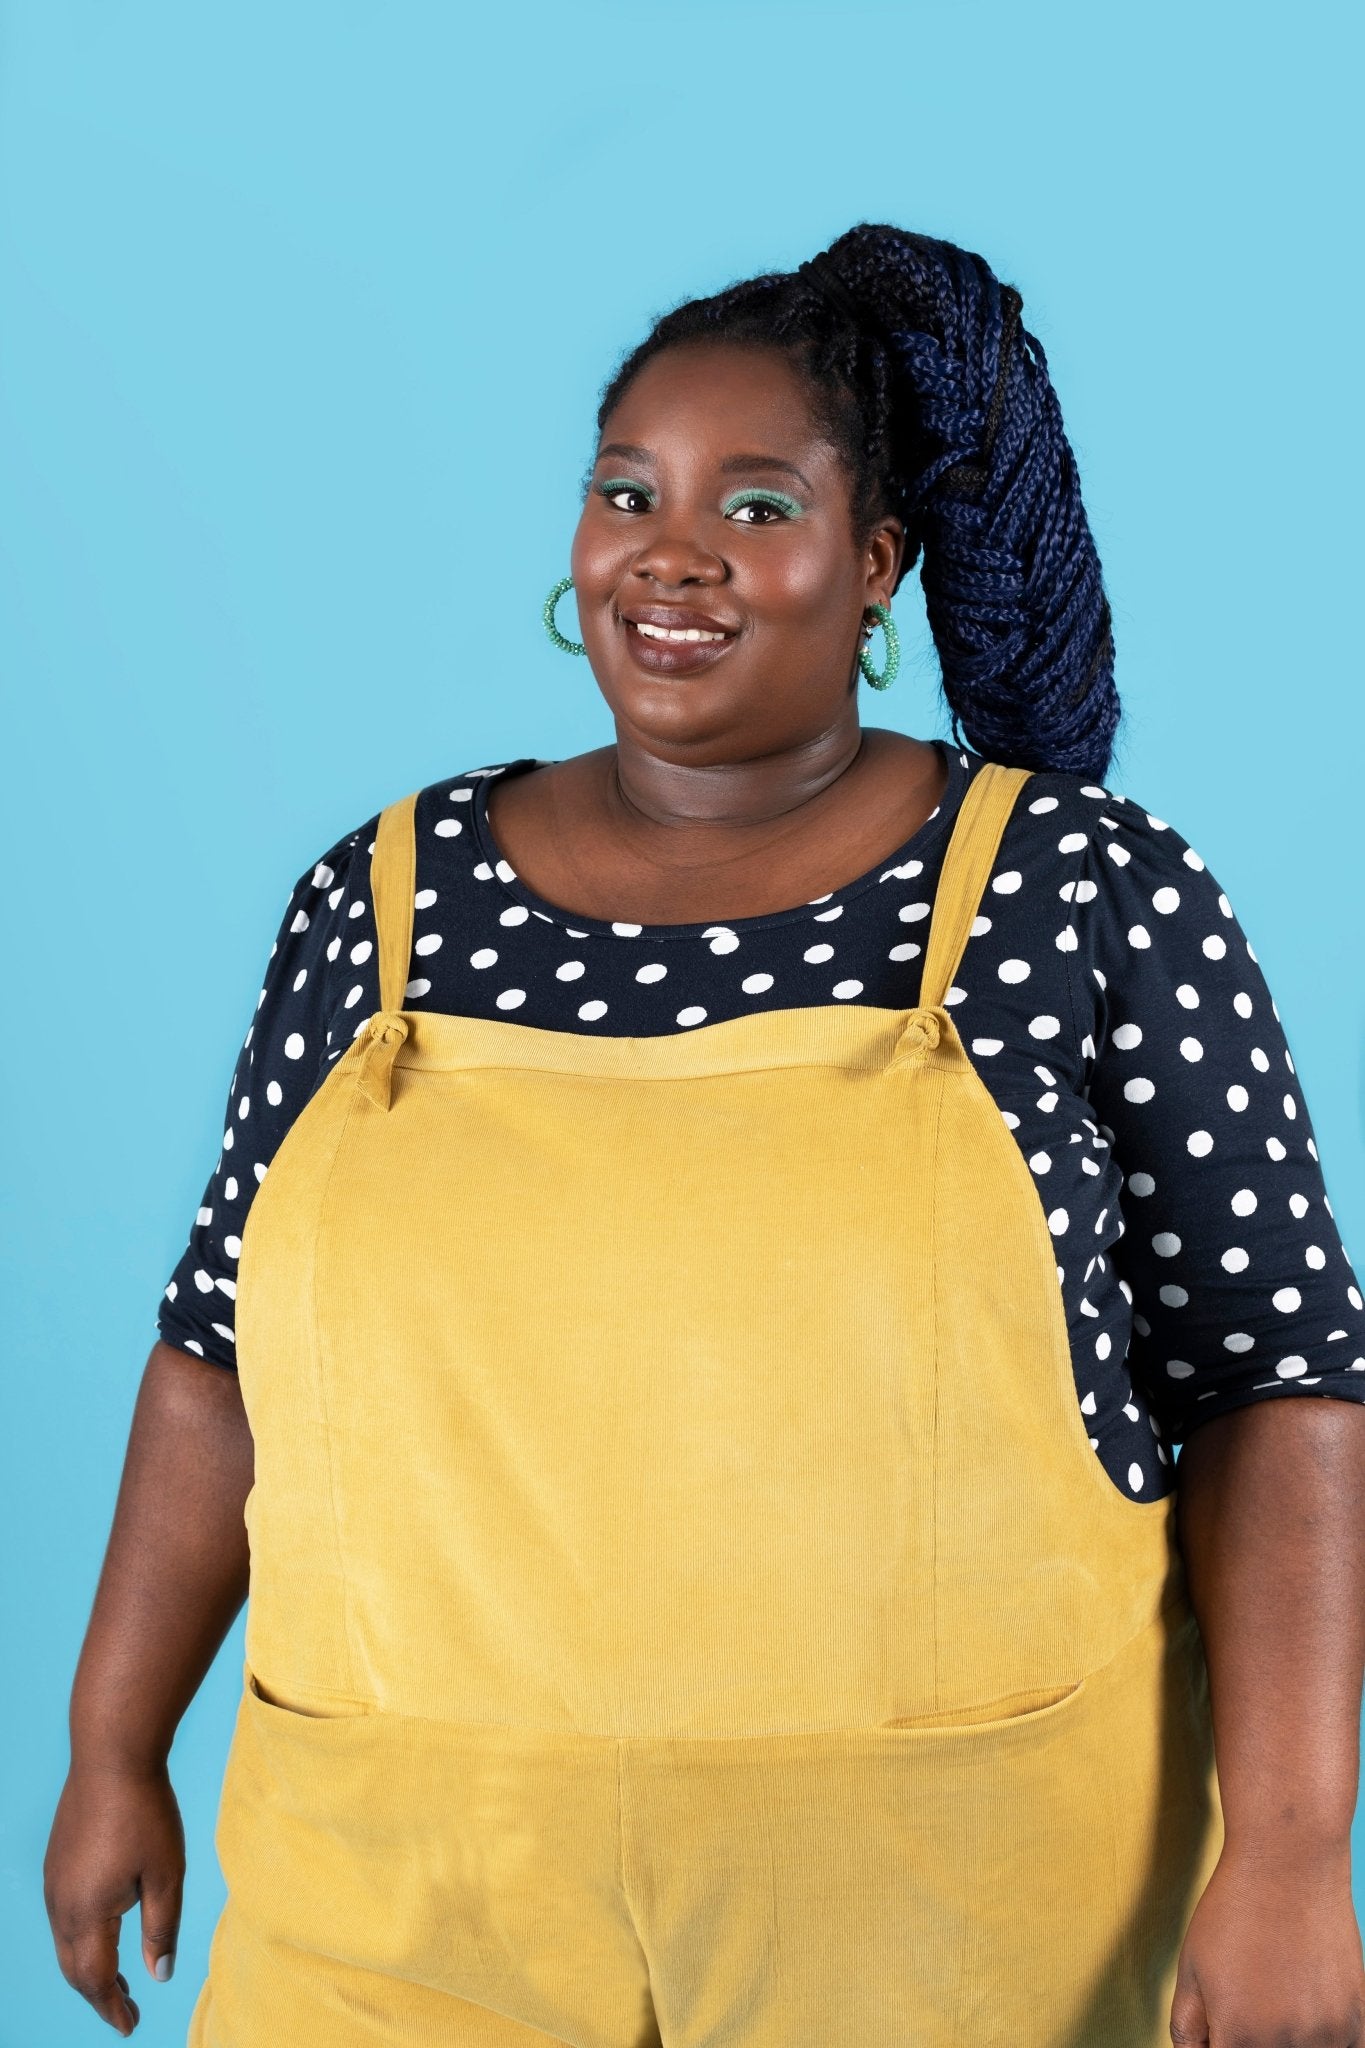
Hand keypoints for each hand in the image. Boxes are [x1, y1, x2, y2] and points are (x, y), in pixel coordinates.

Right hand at [44, 1761, 185, 2036]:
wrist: (111, 1757)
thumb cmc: (145, 1812)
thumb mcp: (166, 1874)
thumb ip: (162, 1929)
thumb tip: (160, 1975)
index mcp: (89, 1913)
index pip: (97, 1980)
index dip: (113, 2007)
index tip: (131, 2025)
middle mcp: (62, 1905)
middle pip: (75, 1969)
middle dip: (100, 1995)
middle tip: (126, 2009)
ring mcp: (54, 1883)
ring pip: (66, 1945)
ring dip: (89, 1968)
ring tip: (120, 1980)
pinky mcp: (55, 1863)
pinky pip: (63, 1918)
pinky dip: (81, 1940)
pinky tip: (103, 1932)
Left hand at [1170, 1844, 1364, 2044]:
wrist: (1289, 1864)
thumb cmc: (1236, 1909)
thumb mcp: (1191, 1967)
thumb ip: (1188, 2029)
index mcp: (1238, 2038)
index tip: (1220, 2033)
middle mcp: (1287, 2047)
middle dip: (1248, 2040)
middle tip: (1248, 2002)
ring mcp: (1328, 2037)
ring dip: (1286, 2041)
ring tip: (1277, 1995)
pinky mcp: (1358, 2022)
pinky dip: (1322, 2039)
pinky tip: (1307, 2006)